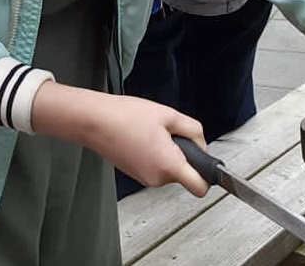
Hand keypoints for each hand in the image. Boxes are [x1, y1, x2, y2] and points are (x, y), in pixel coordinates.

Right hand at [30, 82, 209, 195]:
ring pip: (169, 168)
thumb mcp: (170, 115)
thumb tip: (202, 144)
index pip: (200, 188)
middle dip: (183, 153)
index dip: (209, 177)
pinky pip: (155, 166)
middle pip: (184, 173)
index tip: (208, 164)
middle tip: (169, 132)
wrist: (95, 121)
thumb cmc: (127, 117)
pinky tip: (142, 137)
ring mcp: (144, 178)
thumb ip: (193, 131)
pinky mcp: (135, 174)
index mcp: (169, 166)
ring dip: (168, 152)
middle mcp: (157, 179)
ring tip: (152, 132)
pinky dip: (155, 154)